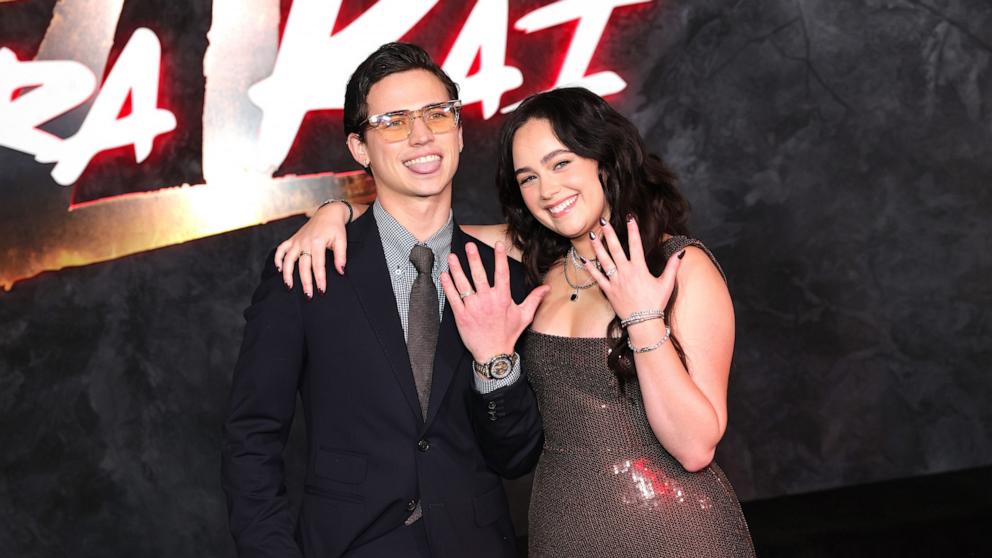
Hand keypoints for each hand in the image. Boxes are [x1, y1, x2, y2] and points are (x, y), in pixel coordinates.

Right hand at [274, 201, 351, 296]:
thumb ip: (341, 256)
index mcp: (318, 242)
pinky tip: (279, 270)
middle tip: (308, 296)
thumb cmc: (336, 228)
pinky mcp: (292, 239)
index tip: (321, 291)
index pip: (318, 265)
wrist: (328, 213)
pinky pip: (281, 249)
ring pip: (288, 259)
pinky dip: (278, 259)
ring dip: (287, 274)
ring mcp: (297, 240)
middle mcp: (304, 242)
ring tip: (289, 287)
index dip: (320, 279)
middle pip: (303, 266)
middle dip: (305, 282)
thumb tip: (341, 271)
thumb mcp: (342, 240)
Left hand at [440, 242, 549, 362]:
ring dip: (457, 269)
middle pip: (479, 275)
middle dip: (474, 258)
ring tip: (452, 257)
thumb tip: (546, 288)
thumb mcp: (524, 316)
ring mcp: (473, 307)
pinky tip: (444, 275)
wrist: (493, 353)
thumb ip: (534, 299)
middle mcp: (487, 300)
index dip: (499, 257)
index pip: (502, 273)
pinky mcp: (461, 315)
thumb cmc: (508, 334)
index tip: (497, 244)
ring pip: (463, 284)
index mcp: (503, 298)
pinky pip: (453, 297)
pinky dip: (448, 286)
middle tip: (469, 246)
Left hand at [584, 216, 682, 320]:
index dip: (633, 230)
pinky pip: (597, 278)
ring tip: (592, 236)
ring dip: (598, 248)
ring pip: (604, 261)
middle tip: (603, 222)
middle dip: (609, 234)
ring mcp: (615, 281)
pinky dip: (590, 269)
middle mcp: (626, 272)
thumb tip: (680, 253)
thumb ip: (672, 266)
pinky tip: (584, 259)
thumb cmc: (656, 303)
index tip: (630, 218)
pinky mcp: (608, 291)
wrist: (643, 322)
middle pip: (616, 249)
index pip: (636, 244)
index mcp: (639, 269)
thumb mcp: (666, 284)